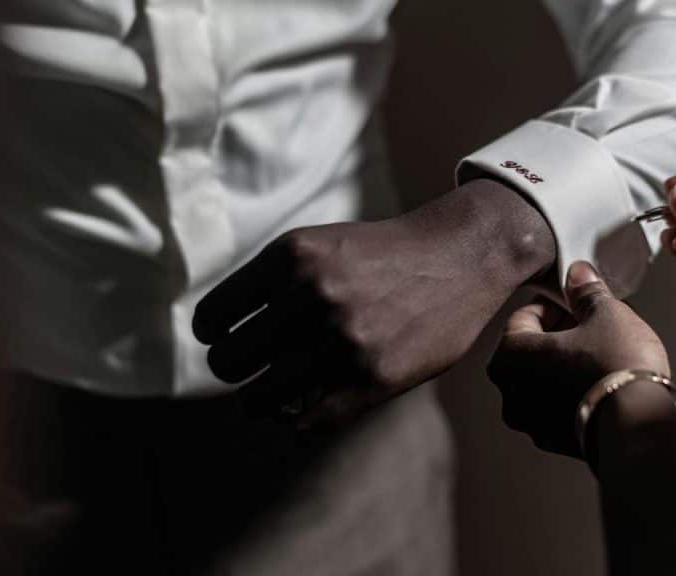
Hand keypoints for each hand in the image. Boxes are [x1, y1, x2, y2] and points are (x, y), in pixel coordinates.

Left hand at [193, 179, 555, 428]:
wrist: (461, 254)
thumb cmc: (385, 254)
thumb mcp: (322, 244)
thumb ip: (273, 281)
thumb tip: (220, 337)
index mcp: (291, 257)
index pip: (214, 317)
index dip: (213, 334)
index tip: (223, 340)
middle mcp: (313, 296)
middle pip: (229, 362)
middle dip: (234, 370)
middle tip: (252, 369)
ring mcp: (344, 340)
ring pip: (261, 400)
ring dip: (261, 403)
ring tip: (274, 395)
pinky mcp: (375, 378)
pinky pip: (308, 423)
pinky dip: (298, 422)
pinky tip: (307, 408)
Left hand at [487, 261, 668, 457]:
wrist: (639, 427)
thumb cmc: (616, 368)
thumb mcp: (606, 313)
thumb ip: (586, 292)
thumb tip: (578, 276)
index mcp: (509, 357)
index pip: (523, 316)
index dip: (554, 303)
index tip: (575, 300)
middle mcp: (511, 394)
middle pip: (532, 351)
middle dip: (562, 334)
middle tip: (593, 324)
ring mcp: (532, 424)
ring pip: (546, 381)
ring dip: (568, 364)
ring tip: (604, 352)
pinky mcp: (557, 443)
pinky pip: (561, 406)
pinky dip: (576, 391)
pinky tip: (605, 382)